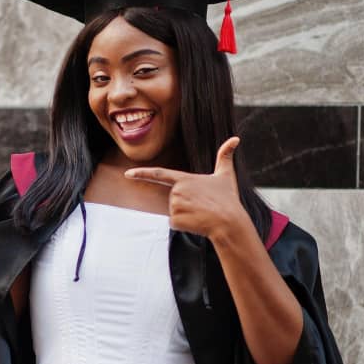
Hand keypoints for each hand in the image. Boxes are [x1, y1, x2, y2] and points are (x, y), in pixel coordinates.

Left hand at [125, 137, 247, 238]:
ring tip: (201, 214)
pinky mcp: (174, 220)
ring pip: (174, 212)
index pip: (159, 174)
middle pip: (173, 199)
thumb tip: (236, 138)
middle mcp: (177, 191)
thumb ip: (225, 156)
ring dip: (186, 215)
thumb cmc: (228, 199)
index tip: (127, 174)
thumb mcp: (226, 175)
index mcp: (185, 179)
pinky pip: (175, 224)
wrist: (229, 222)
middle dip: (186, 205)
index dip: (142, 173)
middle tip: (203, 206)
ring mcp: (174, 206)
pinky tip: (197, 223)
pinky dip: (185, 225)